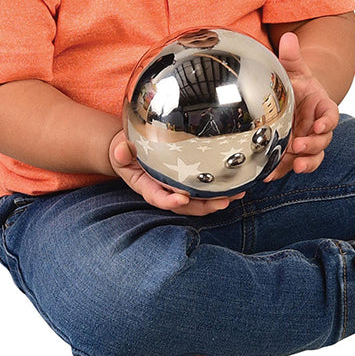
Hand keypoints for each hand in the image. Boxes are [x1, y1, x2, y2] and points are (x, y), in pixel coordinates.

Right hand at [109, 131, 243, 214]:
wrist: (131, 149)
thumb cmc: (126, 150)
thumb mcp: (120, 149)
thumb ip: (121, 151)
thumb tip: (121, 150)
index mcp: (146, 185)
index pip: (157, 197)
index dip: (169, 201)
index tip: (182, 199)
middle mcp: (163, 190)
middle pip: (184, 205)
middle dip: (203, 206)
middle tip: (222, 202)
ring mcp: (176, 188)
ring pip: (197, 201)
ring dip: (216, 200)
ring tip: (235, 196)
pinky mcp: (187, 181)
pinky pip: (203, 190)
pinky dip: (219, 191)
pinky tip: (235, 187)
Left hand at [268, 31, 339, 179]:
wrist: (291, 98)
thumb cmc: (296, 83)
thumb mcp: (293, 69)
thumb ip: (291, 57)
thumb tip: (288, 38)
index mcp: (321, 106)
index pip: (331, 115)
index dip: (327, 122)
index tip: (318, 125)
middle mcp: (317, 127)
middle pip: (323, 140)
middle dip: (313, 146)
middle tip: (299, 146)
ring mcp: (307, 141)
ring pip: (313, 156)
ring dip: (305, 162)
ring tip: (293, 166)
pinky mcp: (293, 153)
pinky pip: (292, 164)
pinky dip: (283, 171)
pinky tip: (270, 175)